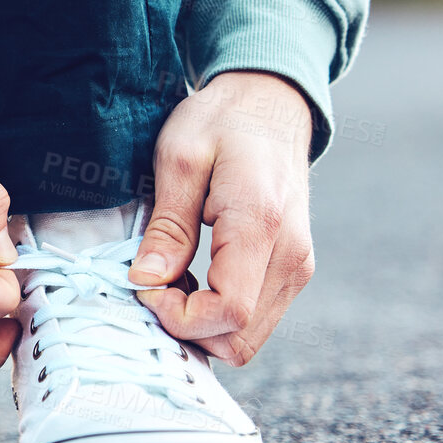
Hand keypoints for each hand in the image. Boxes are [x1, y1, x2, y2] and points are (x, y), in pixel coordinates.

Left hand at [128, 70, 316, 365]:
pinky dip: (218, 313)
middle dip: (186, 328)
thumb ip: (167, 225)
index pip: (228, 313)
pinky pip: (255, 318)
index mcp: (261, 226)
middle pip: (239, 340)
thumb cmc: (222, 121)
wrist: (271, 103)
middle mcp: (291, 256)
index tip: (144, 285)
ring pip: (247, 338)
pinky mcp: (293, 269)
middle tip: (152, 284)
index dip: (178, 317)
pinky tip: (192, 276)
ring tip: (169, 277)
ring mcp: (298, 267)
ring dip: (201, 324)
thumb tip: (146, 280)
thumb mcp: (179, 158)